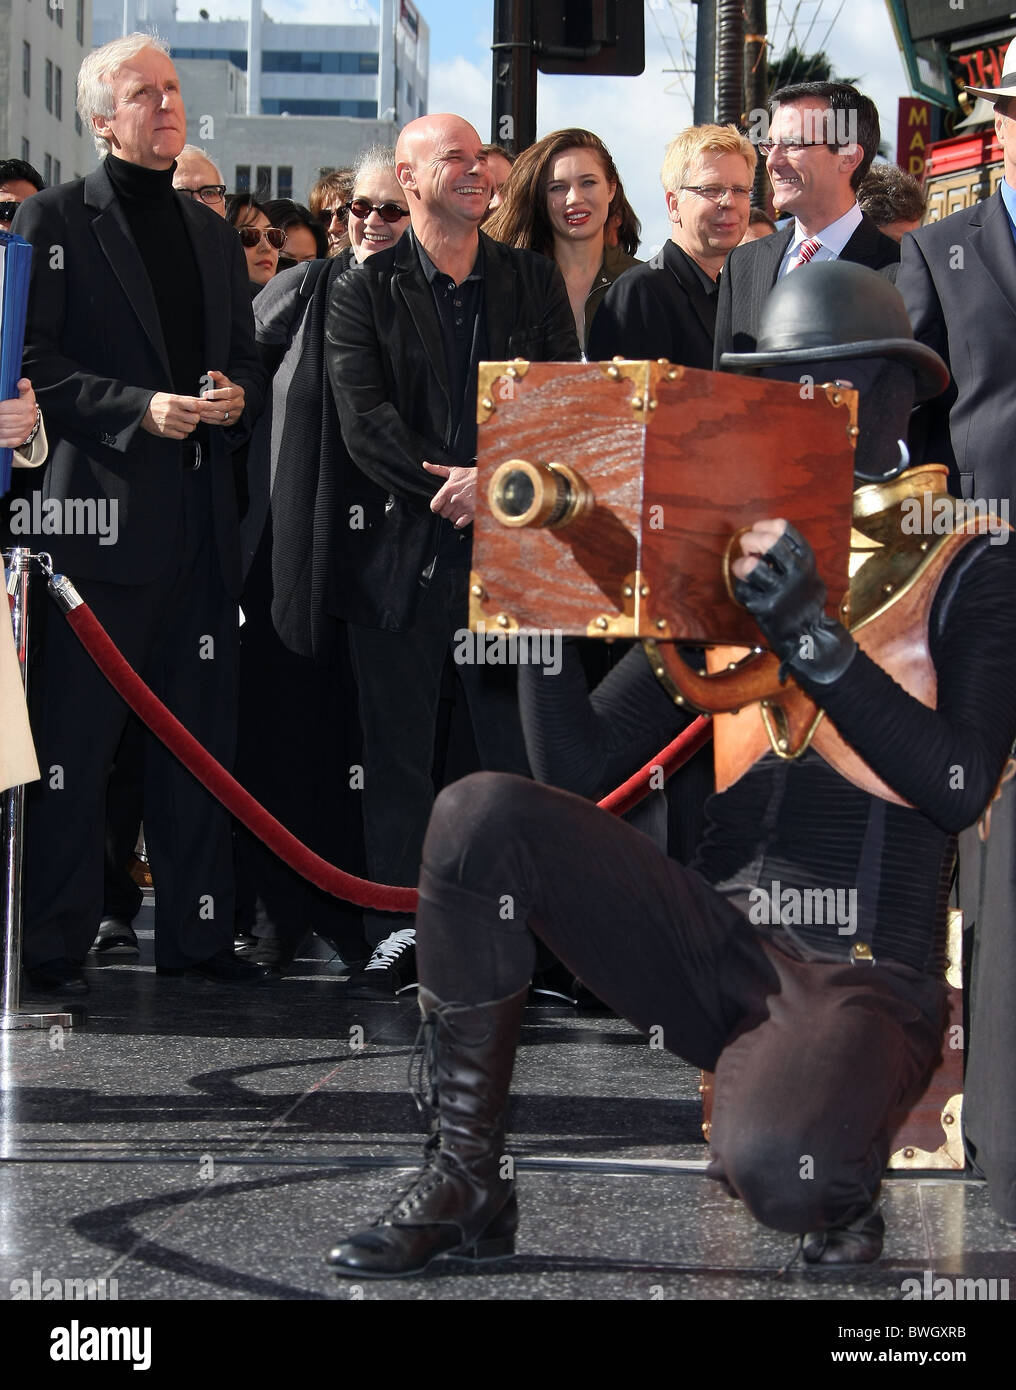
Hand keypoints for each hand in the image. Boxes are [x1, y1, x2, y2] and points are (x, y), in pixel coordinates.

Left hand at [0, 379, 37, 447]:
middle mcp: (27, 420)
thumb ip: (24, 386)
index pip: (4, 408)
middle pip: (2, 421)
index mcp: (26, 407)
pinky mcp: (20, 439)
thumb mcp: (26, 394)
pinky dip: (0, 439)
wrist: (33, 419)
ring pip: (3, 432)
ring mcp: (24, 431)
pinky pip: (7, 442)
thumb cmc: (25, 406)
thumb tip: (23, 383)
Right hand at [140, 392, 201, 438]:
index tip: (195, 409)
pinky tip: (178, 428)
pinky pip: (182, 435)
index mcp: (174, 401)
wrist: (141, 409)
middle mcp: (172, 412)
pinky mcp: (166, 432)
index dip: (198, 408)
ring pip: (190, 428)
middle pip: (195, 419)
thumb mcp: (172, 397)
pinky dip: (183, 433)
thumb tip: (203, 400)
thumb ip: (188, 400)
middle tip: (189, 416)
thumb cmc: (157, 402)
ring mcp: (169, 423)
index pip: (195, 406)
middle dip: (195, 418)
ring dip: (189, 426)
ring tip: (183, 422)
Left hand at [196, 369, 244, 426]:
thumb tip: (210, 373)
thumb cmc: (226, 389)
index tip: (204, 394)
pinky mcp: (231, 421)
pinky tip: (202, 416)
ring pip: (222, 415)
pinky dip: (210, 420)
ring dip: (208, 414)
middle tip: (198, 405)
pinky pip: (220, 422)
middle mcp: (239, 404)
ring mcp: (236, 414)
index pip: (228, 393)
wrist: (235, 401)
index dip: (216, 394)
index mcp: (238, 392)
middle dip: (210, 406)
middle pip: (225, 406)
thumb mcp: (224, 382)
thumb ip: (217, 376)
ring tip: (198, 411)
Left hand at [423, 461, 476, 528]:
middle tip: (453, 505)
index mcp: (448, 490)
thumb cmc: (470, 476)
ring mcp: (463, 506)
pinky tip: (462, 518)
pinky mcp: (472, 512)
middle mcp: (454, 499)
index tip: (441, 505)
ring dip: (454, 516)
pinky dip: (459, 523)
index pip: (434, 506)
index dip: (437, 507)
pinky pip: (460, 524)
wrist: (487, 479)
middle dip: (447, 511)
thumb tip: (425, 464)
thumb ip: (437, 469)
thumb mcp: (453, 471)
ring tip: (459, 509)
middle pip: (443, 514)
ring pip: (451, 519)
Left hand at [732, 519, 854, 685]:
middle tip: (746, 548)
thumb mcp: (807, 570)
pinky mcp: (766, 608)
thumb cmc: (802, 598)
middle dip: (750, 540)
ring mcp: (781, 591)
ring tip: (743, 568)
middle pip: (767, 542)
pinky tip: (751, 593)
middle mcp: (796, 572)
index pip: (783, 528)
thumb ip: (789, 554)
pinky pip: (743, 590)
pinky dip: (743, 589)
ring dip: (741, 565)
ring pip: (751, 567)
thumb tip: (760, 534)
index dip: (764, 526)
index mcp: (806, 559)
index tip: (756, 530)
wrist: (809, 633)